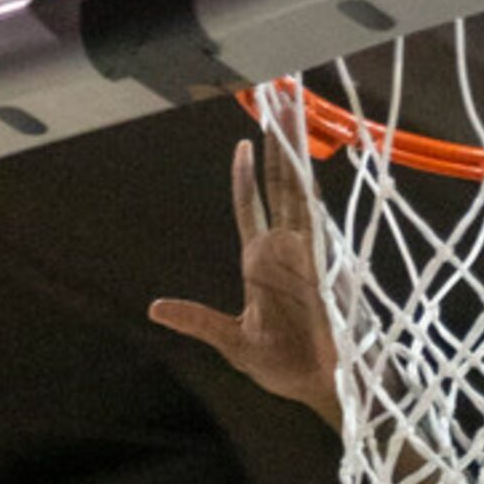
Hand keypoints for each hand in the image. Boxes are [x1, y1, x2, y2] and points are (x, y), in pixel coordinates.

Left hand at [149, 133, 342, 424]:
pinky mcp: (322, 257)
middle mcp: (286, 247)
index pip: (251, 205)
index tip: (243, 141)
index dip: (246, 174)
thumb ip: (197, 320)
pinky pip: (312, 211)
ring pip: (297, 184)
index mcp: (263, 262)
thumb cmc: (287, 369)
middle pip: (280, 181)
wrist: (327, 388)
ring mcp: (307, 248)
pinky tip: (304, 151)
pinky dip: (308, 179)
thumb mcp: (232, 342)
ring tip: (291, 104)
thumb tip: (155, 309)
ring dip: (293, 144)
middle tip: (278, 95)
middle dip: (278, 139)